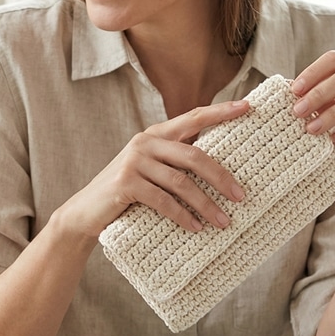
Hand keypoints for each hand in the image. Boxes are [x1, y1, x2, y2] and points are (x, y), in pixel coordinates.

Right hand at [58, 100, 250, 239]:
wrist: (86, 212)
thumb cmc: (127, 194)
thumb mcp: (151, 171)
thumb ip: (175, 163)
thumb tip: (221, 170)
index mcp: (155, 135)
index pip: (194, 117)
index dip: (221, 112)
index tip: (248, 107)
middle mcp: (144, 142)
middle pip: (194, 156)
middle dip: (221, 178)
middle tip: (241, 197)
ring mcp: (134, 162)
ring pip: (181, 182)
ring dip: (206, 204)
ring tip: (223, 221)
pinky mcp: (125, 184)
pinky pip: (163, 200)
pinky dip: (182, 215)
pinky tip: (196, 228)